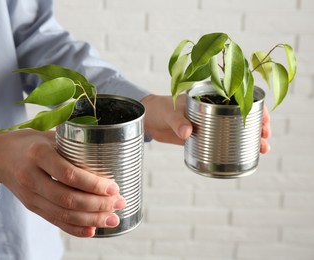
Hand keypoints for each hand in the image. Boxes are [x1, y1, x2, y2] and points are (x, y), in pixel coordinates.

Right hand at [0, 129, 125, 236]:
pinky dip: (75, 228)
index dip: (93, 184)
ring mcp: (30, 195)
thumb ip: (73, 146)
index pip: (68, 174)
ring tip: (112, 219)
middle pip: (68, 199)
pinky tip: (92, 230)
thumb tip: (107, 154)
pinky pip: (55, 221)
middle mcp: (32, 177)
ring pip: (63, 214)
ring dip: (91, 220)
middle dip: (98, 205)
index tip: (114, 187)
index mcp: (38, 155)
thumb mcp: (49, 137)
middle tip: (119, 203)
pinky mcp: (31, 206)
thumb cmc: (29, 143)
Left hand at [141, 94, 270, 153]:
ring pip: (234, 130)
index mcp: (208, 97)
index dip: (255, 108)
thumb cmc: (159, 109)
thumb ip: (178, 121)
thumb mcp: (170, 112)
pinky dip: (233, 148)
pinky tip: (244, 156)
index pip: (238, 99)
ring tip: (262, 149)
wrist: (148, 119)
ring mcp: (208, 124)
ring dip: (250, 139)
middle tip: (265, 137)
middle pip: (242, 116)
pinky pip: (221, 142)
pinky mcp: (202, 137)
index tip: (264, 119)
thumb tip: (187, 132)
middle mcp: (212, 110)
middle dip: (258, 126)